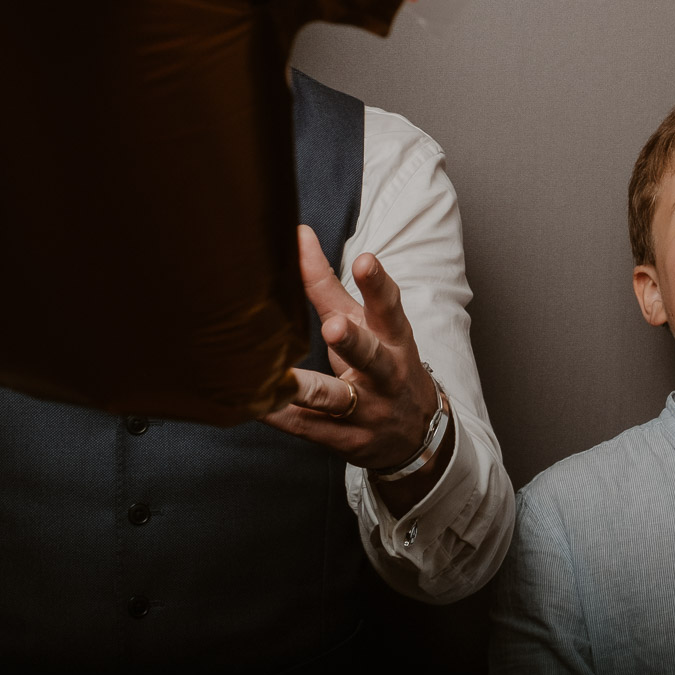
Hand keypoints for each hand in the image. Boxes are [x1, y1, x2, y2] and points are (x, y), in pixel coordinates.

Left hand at [262, 228, 441, 486]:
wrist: (416, 434)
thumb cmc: (383, 365)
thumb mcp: (367, 326)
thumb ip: (330, 285)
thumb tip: (299, 235)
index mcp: (394, 339)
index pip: (389, 307)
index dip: (377, 285)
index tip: (364, 260)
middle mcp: (384, 373)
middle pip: (370, 355)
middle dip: (353, 341)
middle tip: (335, 327)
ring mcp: (366, 410)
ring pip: (336, 399)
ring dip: (310, 389)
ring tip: (283, 380)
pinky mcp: (345, 439)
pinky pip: (309, 428)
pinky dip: (283, 417)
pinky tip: (258, 406)